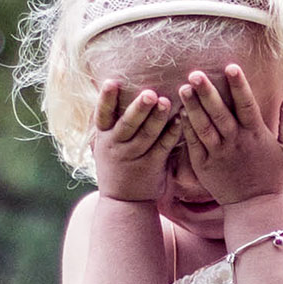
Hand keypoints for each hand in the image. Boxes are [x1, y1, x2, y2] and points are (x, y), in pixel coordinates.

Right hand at [90, 81, 178, 202]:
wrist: (123, 202)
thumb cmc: (116, 165)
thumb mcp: (105, 145)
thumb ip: (111, 123)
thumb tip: (112, 90)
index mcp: (103, 136)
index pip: (102, 114)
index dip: (106, 98)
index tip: (111, 82)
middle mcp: (116, 145)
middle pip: (128, 123)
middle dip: (138, 108)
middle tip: (149, 93)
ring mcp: (134, 156)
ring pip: (147, 135)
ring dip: (158, 118)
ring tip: (167, 101)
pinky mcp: (152, 165)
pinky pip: (163, 147)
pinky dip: (172, 133)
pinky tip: (180, 120)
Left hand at [177, 64, 282, 211]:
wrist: (254, 206)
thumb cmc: (273, 177)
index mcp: (256, 135)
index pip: (246, 105)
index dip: (239, 85)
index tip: (231, 66)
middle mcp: (235, 142)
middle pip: (219, 113)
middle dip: (207, 92)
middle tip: (196, 73)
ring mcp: (218, 154)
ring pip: (203, 126)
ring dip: (192, 107)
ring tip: (183, 88)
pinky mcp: (203, 165)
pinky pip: (193, 143)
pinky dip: (186, 127)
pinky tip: (179, 112)